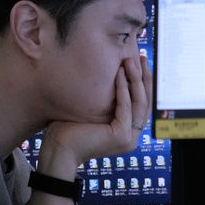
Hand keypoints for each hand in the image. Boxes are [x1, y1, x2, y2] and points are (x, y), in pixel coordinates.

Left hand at [36, 55, 153, 177]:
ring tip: (129, 61)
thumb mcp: (95, 109)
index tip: (140, 61)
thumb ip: (108, 97)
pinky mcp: (121, 136)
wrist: (59, 148)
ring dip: (135, 79)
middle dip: (144, 77)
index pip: (142, 102)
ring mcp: (129, 138)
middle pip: (146, 101)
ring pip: (139, 103)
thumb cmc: (71, 127)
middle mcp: (133, 135)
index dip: (143, 81)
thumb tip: (114, 71)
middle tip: (141, 56)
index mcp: (128, 130)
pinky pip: (126, 107)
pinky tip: (119, 74)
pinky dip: (123, 89)